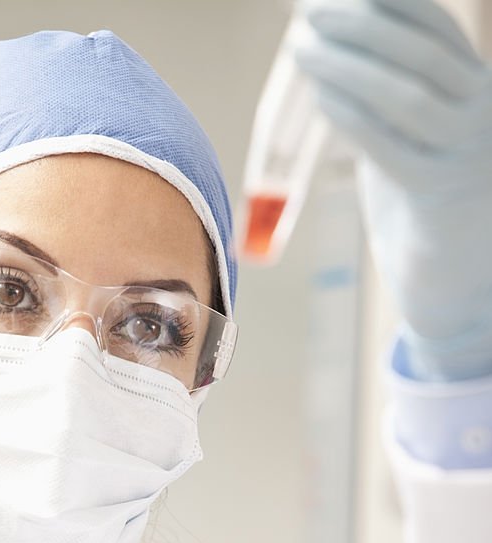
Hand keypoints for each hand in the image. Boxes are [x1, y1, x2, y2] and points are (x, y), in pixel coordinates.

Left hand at [296, 0, 491, 377]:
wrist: (454, 279)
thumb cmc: (424, 202)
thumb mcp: (411, 132)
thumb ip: (386, 92)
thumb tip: (329, 48)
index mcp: (476, 88)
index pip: (436, 24)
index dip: (387, 0)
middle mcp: (481, 113)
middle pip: (420, 51)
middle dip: (360, 24)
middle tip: (307, 16)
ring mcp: (466, 155)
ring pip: (407, 96)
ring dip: (349, 68)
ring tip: (305, 53)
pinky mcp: (440, 198)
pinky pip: (394, 149)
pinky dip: (356, 119)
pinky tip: (324, 100)